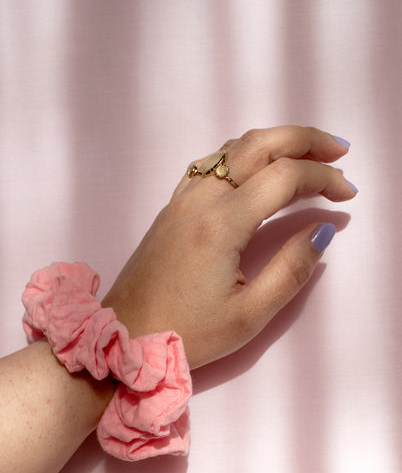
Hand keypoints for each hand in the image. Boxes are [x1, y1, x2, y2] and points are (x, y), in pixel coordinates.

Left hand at [102, 126, 355, 368]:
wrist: (126, 333)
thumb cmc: (187, 331)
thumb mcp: (250, 315)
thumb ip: (291, 269)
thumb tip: (321, 230)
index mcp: (222, 224)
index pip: (284, 177)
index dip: (323, 179)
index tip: (347, 194)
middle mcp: (201, 199)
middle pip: (259, 144)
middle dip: (304, 140)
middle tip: (338, 150)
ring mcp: (182, 198)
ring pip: (232, 148)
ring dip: (274, 142)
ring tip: (306, 153)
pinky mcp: (172, 207)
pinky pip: (210, 163)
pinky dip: (241, 154)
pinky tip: (254, 168)